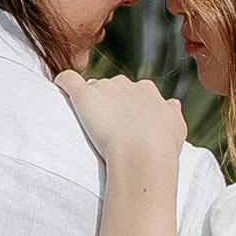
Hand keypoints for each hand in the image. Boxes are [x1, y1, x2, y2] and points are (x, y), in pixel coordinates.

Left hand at [55, 68, 187, 173]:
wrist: (143, 155)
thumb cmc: (162, 147)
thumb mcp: (177, 128)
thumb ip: (173, 112)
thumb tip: (171, 103)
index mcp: (146, 90)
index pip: (132, 93)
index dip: (126, 110)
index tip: (123, 128)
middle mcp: (125, 83)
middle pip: (111, 89)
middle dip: (108, 105)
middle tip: (106, 130)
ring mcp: (104, 88)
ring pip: (92, 89)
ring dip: (90, 103)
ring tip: (86, 125)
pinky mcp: (84, 95)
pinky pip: (67, 79)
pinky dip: (62, 83)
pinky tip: (58, 89)